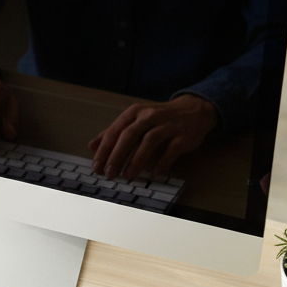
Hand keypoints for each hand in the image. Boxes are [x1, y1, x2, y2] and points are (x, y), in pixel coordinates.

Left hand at [88, 94, 217, 178]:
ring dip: (137, 160)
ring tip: (128, 176)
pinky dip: (162, 163)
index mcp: (135, 112)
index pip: (115, 131)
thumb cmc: (159, 118)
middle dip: (117, 156)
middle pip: (129, 136)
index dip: (104, 150)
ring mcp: (168, 125)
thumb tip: (91, 145)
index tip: (96, 167)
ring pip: (149, 141)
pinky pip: (171, 150)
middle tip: (109, 174)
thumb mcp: (135, 120)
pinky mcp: (183, 135)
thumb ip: (114, 132)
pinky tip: (153, 174)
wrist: (194, 110)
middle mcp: (150, 116)